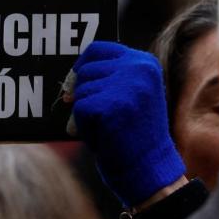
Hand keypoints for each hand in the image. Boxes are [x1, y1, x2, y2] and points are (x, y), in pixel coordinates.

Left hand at [65, 41, 185, 207]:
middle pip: (86, 70)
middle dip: (83, 95)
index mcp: (145, 63)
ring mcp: (126, 86)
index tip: (79, 83)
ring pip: (80, 91)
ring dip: (85, 113)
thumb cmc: (135, 135)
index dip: (83, 66)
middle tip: (101, 119)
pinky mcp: (112, 105)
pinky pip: (79, 110)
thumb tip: (69, 81)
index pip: (98, 48)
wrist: (149, 170)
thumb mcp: (130, 96)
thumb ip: (108, 79)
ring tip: (108, 129)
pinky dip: (83, 126)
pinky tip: (104, 137)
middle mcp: (138, 69)